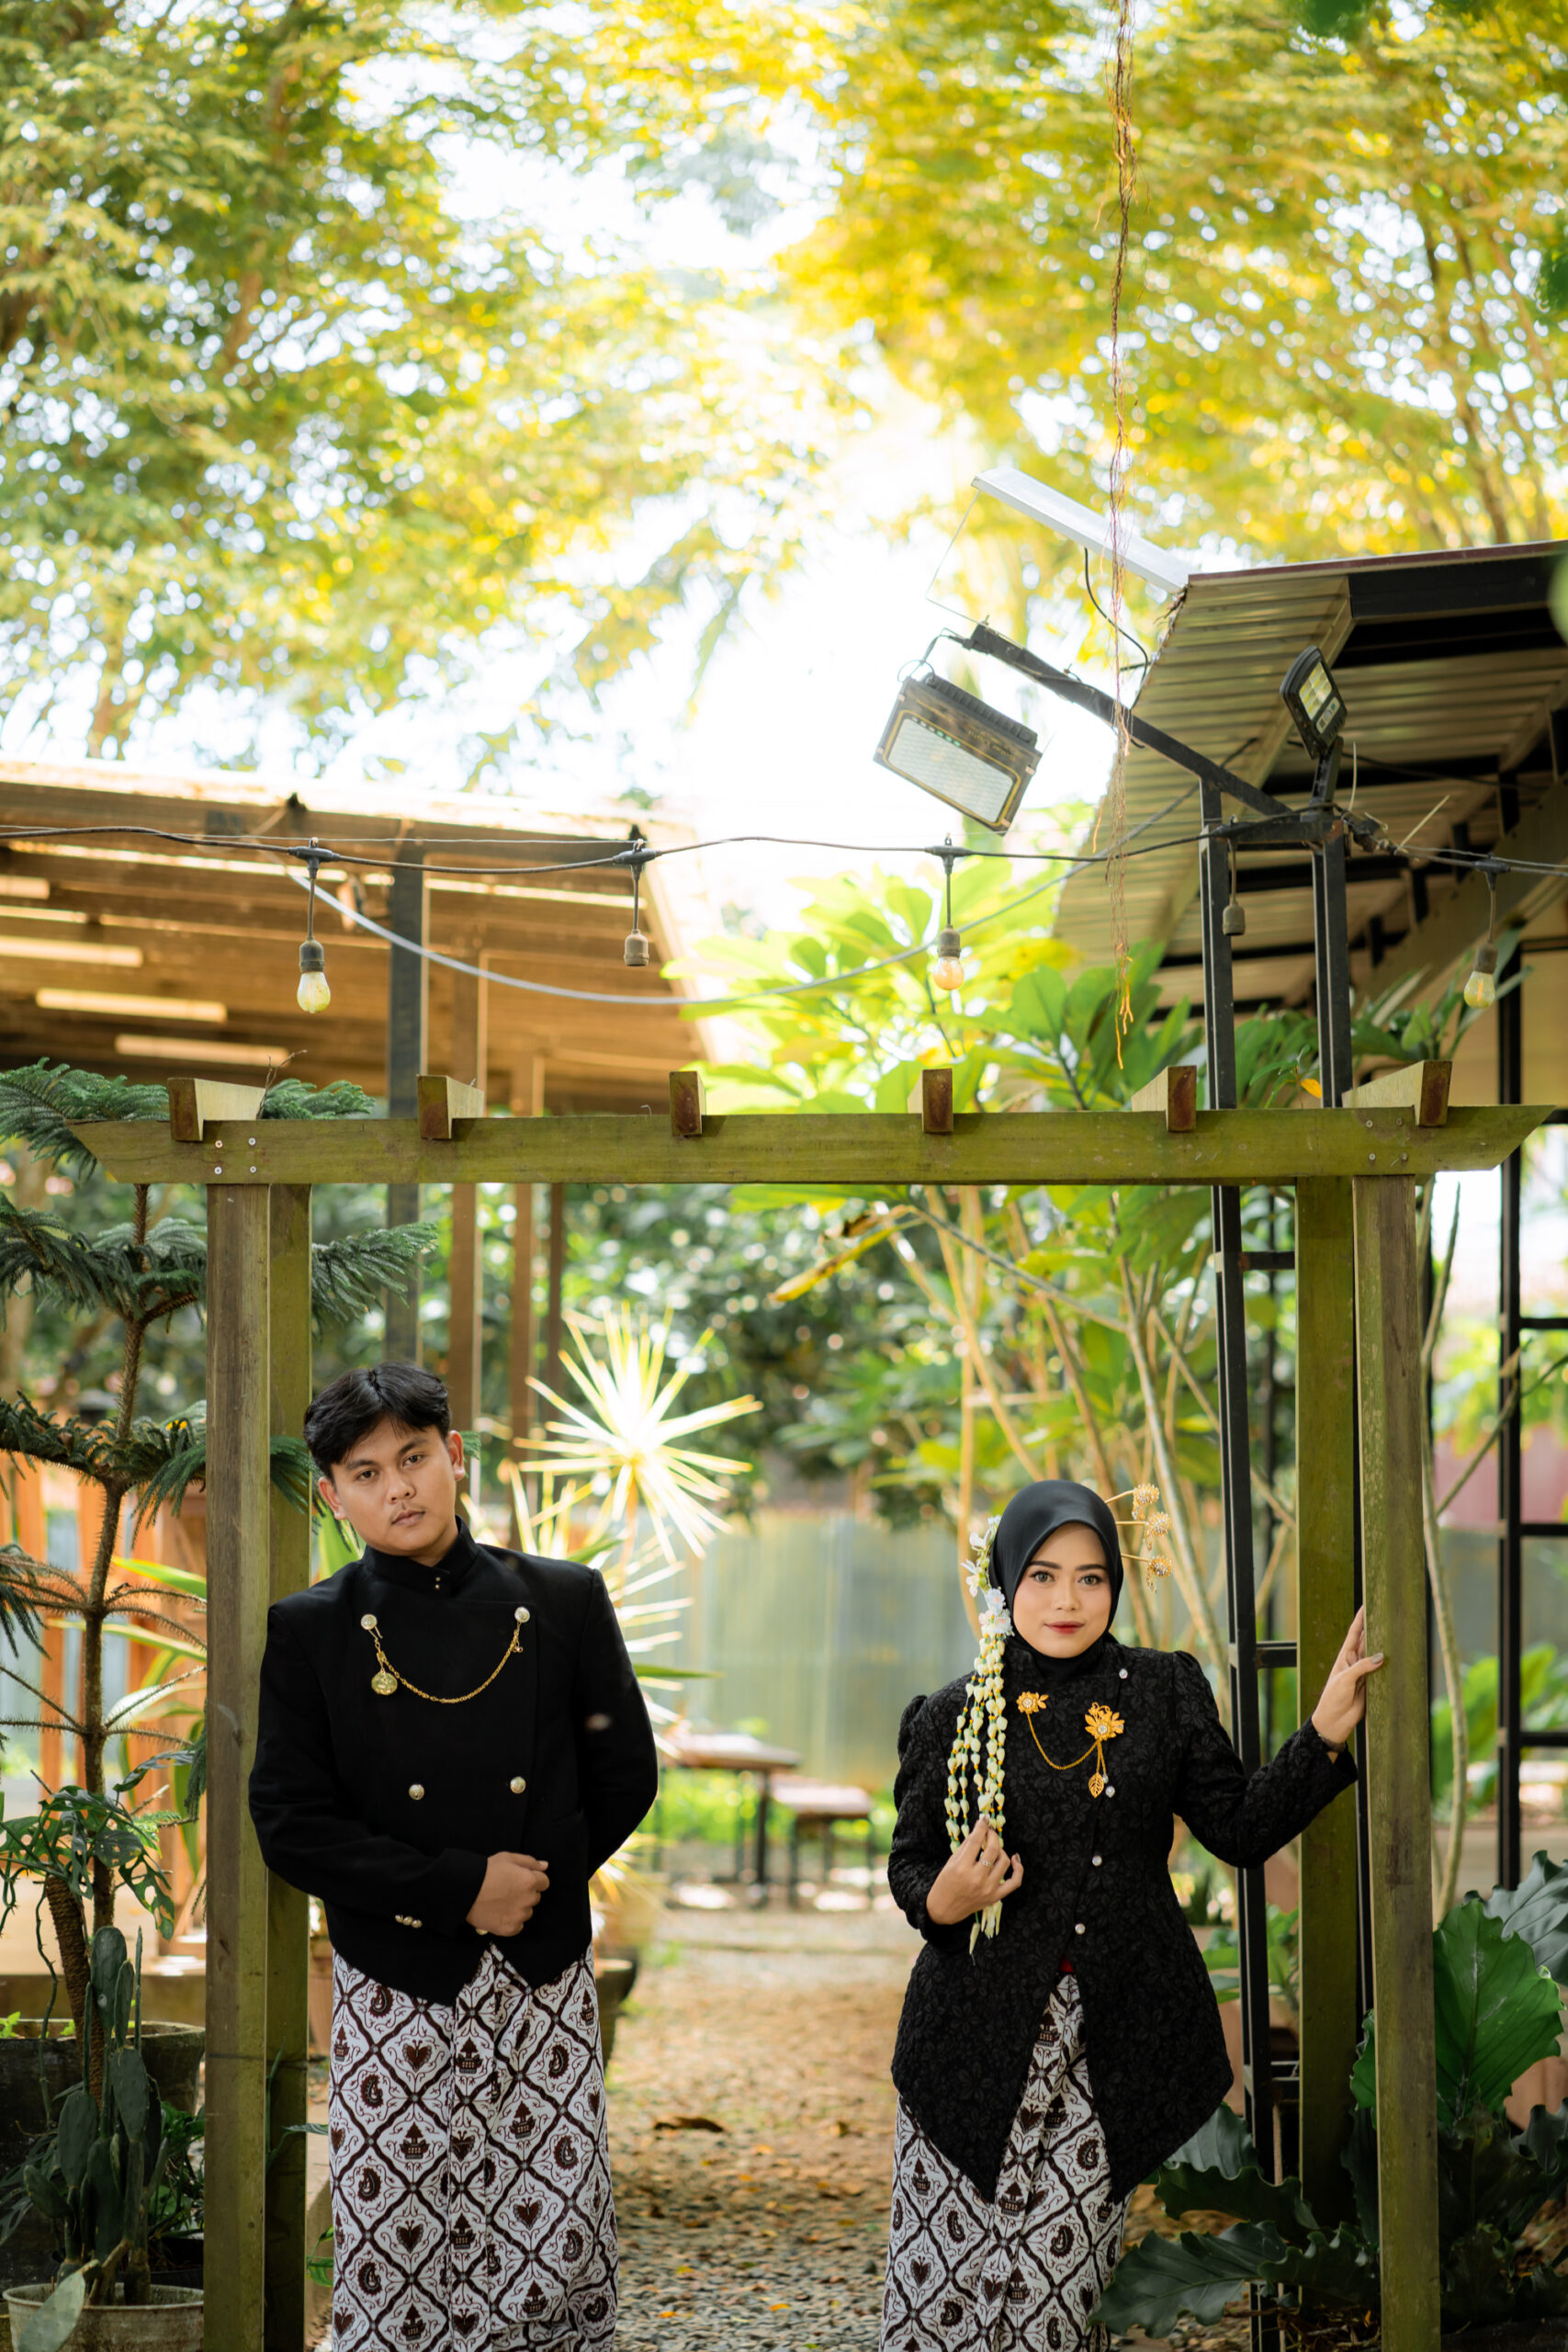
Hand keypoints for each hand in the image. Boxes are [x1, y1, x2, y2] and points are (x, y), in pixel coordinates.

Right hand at [466, 1852, 548, 1935]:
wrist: (466, 1891)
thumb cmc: (486, 1872)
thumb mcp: (508, 1858)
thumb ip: (530, 1862)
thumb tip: (545, 1866)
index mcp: (530, 1881)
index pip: (544, 1882)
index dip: (532, 1879)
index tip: (519, 1880)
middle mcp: (529, 1900)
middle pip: (535, 1897)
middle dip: (525, 1893)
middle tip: (507, 1889)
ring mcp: (520, 1916)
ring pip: (527, 1912)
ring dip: (519, 1907)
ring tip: (501, 1901)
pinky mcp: (511, 1929)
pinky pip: (518, 1925)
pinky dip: (511, 1920)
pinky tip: (499, 1912)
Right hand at [925, 1815, 1023, 1926]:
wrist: (944, 1909)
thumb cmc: (944, 1884)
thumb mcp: (951, 1862)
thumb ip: (966, 1846)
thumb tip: (980, 1830)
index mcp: (962, 1868)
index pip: (977, 1840)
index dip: (982, 1826)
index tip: (984, 1818)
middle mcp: (977, 1878)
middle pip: (993, 1849)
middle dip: (992, 1835)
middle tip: (988, 1831)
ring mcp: (988, 1889)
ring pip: (1004, 1861)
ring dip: (1000, 1849)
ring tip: (993, 1848)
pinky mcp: (995, 1897)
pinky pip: (1014, 1882)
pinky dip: (1018, 1868)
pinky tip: (1014, 1858)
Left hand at [1311, 1607, 1384, 1750]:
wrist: (1335, 1721)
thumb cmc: (1333, 1698)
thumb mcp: (1345, 1679)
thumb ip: (1362, 1667)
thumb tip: (1381, 1656)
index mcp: (1344, 1657)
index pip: (1354, 1634)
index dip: (1360, 1620)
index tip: (1366, 1606)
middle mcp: (1355, 1662)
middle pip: (1367, 1643)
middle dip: (1375, 1630)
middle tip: (1387, 1617)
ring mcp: (1364, 1674)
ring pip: (1376, 1657)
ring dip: (1384, 1647)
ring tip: (1395, 1634)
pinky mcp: (1371, 1685)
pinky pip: (1381, 1673)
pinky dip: (1389, 1666)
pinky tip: (1397, 1659)